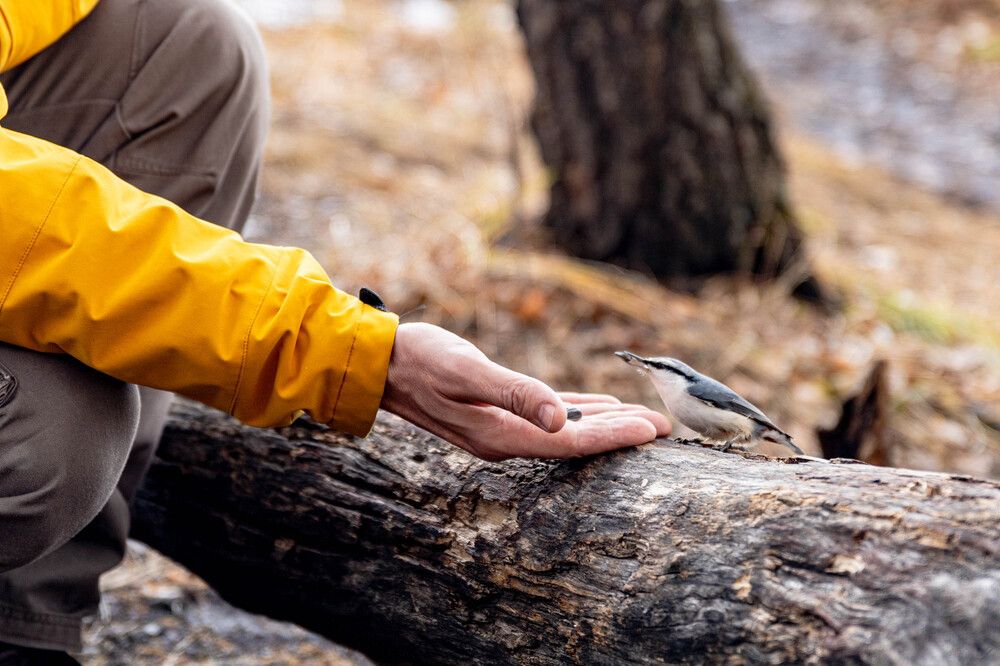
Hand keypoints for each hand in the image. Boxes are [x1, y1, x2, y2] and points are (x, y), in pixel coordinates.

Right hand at [380, 323, 670, 460]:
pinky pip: (548, 416)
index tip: (654, 431)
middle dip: (620, 434)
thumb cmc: (421, 360)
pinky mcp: (497, 412)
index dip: (615, 437)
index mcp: (501, 435)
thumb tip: (562, 419)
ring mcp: (501, 428)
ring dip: (604, 424)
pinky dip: (578, 411)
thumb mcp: (467, 371)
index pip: (572, 442)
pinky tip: (599, 405)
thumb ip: (515, 393)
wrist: (382, 364)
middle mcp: (505, 438)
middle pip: (575, 441)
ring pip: (566, 430)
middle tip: (666, 429)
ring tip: (643, 420)